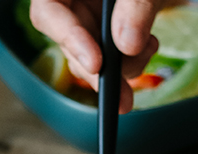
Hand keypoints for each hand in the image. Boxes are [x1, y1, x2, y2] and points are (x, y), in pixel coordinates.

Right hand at [29, 0, 164, 112]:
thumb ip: (134, 7)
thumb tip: (126, 46)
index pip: (48, 10)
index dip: (68, 37)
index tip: (96, 64)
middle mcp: (72, 0)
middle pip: (68, 41)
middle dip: (97, 72)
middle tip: (122, 99)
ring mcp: (85, 16)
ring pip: (87, 59)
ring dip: (120, 69)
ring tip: (149, 48)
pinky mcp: (102, 33)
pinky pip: (106, 61)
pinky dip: (129, 64)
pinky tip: (149, 46)